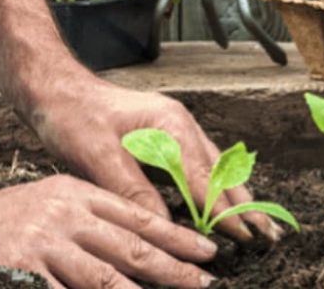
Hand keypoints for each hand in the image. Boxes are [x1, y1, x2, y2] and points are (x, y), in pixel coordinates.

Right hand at [0, 174, 217, 287]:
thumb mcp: (43, 206)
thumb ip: (84, 221)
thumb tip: (129, 247)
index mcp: (72, 194)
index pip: (135, 216)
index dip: (175, 236)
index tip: (207, 250)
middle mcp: (62, 216)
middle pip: (130, 249)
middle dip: (175, 269)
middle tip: (207, 282)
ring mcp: (42, 245)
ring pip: (106, 280)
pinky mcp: (22, 271)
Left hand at [32, 78, 281, 241]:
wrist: (55, 89)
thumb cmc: (72, 116)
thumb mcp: (97, 156)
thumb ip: (133, 191)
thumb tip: (162, 226)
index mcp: (170, 125)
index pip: (205, 178)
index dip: (225, 211)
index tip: (245, 236)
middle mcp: (180, 125)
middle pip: (221, 172)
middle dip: (245, 204)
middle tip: (268, 235)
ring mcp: (175, 129)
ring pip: (215, 169)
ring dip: (234, 197)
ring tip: (256, 225)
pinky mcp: (166, 137)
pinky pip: (199, 166)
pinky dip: (214, 188)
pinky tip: (221, 205)